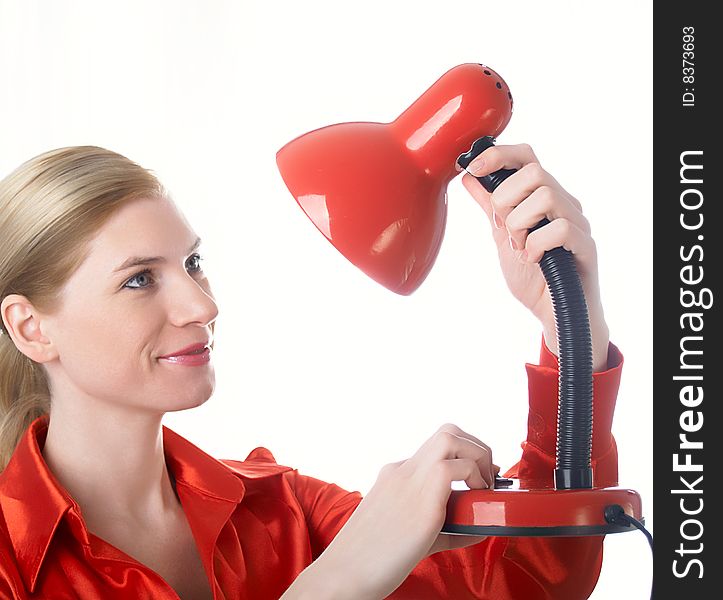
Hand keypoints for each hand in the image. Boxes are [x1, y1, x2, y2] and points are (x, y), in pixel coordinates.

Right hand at [297, 424, 494, 598]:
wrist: (344, 574)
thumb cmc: (371, 560)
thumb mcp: (409, 533)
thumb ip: (445, 526)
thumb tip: (480, 527)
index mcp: (394, 475)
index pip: (436, 447)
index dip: (466, 456)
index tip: (480, 476)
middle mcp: (402, 472)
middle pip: (447, 432)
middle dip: (477, 447)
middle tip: (486, 477)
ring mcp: (409, 482)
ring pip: (451, 439)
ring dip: (478, 457)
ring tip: (483, 486)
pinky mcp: (421, 503)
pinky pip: (454, 470)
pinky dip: (474, 478)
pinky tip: (476, 500)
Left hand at [460, 143, 609, 370]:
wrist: (552, 314)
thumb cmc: (533, 276)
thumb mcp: (502, 236)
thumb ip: (490, 207)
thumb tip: (470, 177)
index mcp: (542, 197)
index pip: (527, 157)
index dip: (499, 155)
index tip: (473, 168)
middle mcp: (563, 204)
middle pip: (535, 171)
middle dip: (506, 199)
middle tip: (503, 228)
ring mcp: (578, 223)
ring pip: (547, 196)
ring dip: (520, 224)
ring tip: (519, 247)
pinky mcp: (586, 247)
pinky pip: (562, 228)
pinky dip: (537, 244)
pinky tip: (532, 259)